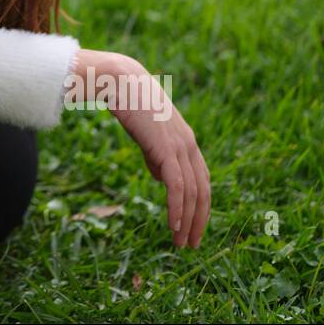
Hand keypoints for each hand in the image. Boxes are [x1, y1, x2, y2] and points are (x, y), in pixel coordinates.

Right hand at [109, 54, 210, 248]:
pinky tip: (174, 225)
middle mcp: (189, 144)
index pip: (200, 180)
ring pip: (192, 192)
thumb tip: (162, 179)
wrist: (120, 79)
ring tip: (182, 242)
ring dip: (188, 221)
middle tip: (192, 244)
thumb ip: (156, 155)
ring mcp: (180, 146)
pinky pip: (177, 186)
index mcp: (185, 140)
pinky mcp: (167, 148)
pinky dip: (178, 208)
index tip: (191, 225)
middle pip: (203, 191)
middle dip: (199, 220)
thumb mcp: (146, 132)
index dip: (198, 205)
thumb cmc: (128, 102)